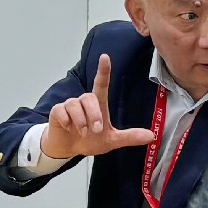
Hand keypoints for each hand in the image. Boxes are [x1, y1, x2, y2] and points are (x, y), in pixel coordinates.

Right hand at [40, 55, 155, 161]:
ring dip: (81, 121)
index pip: (101, 84)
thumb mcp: (111, 140)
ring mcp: (69, 106)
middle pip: (89, 97)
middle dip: (94, 115)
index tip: (105, 57)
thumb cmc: (89, 140)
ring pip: (75, 104)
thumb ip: (129, 137)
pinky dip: (66, 122)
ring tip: (82, 132)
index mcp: (97, 106)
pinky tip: (68, 128)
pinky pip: (61, 112)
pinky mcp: (57, 111)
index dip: (103, 71)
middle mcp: (83, 102)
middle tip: (96, 130)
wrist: (68, 149)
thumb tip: (151, 135)